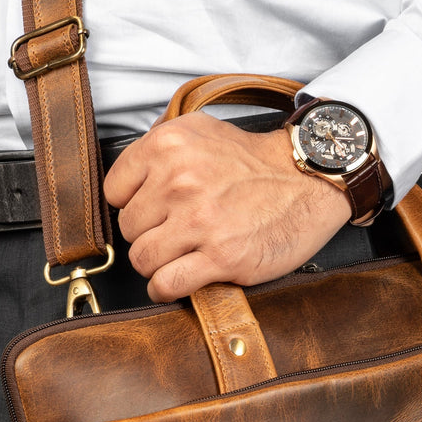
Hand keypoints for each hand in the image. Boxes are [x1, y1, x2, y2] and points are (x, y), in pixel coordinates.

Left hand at [103, 113, 351, 301]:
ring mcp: (200, 221)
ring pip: (143, 259)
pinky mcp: (221, 256)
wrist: (308, 181)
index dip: (132, 205)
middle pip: (129, 228)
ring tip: (176, 259)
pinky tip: (174, 284)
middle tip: (173, 234)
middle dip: (148, 235)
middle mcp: (180, 180)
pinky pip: (167, 284)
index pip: (114, 190)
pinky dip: (164, 289)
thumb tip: (129, 179)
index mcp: (169, 145)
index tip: (151, 212)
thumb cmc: (255, 163)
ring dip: (156, 265)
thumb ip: (160, 149)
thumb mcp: (201, 132)